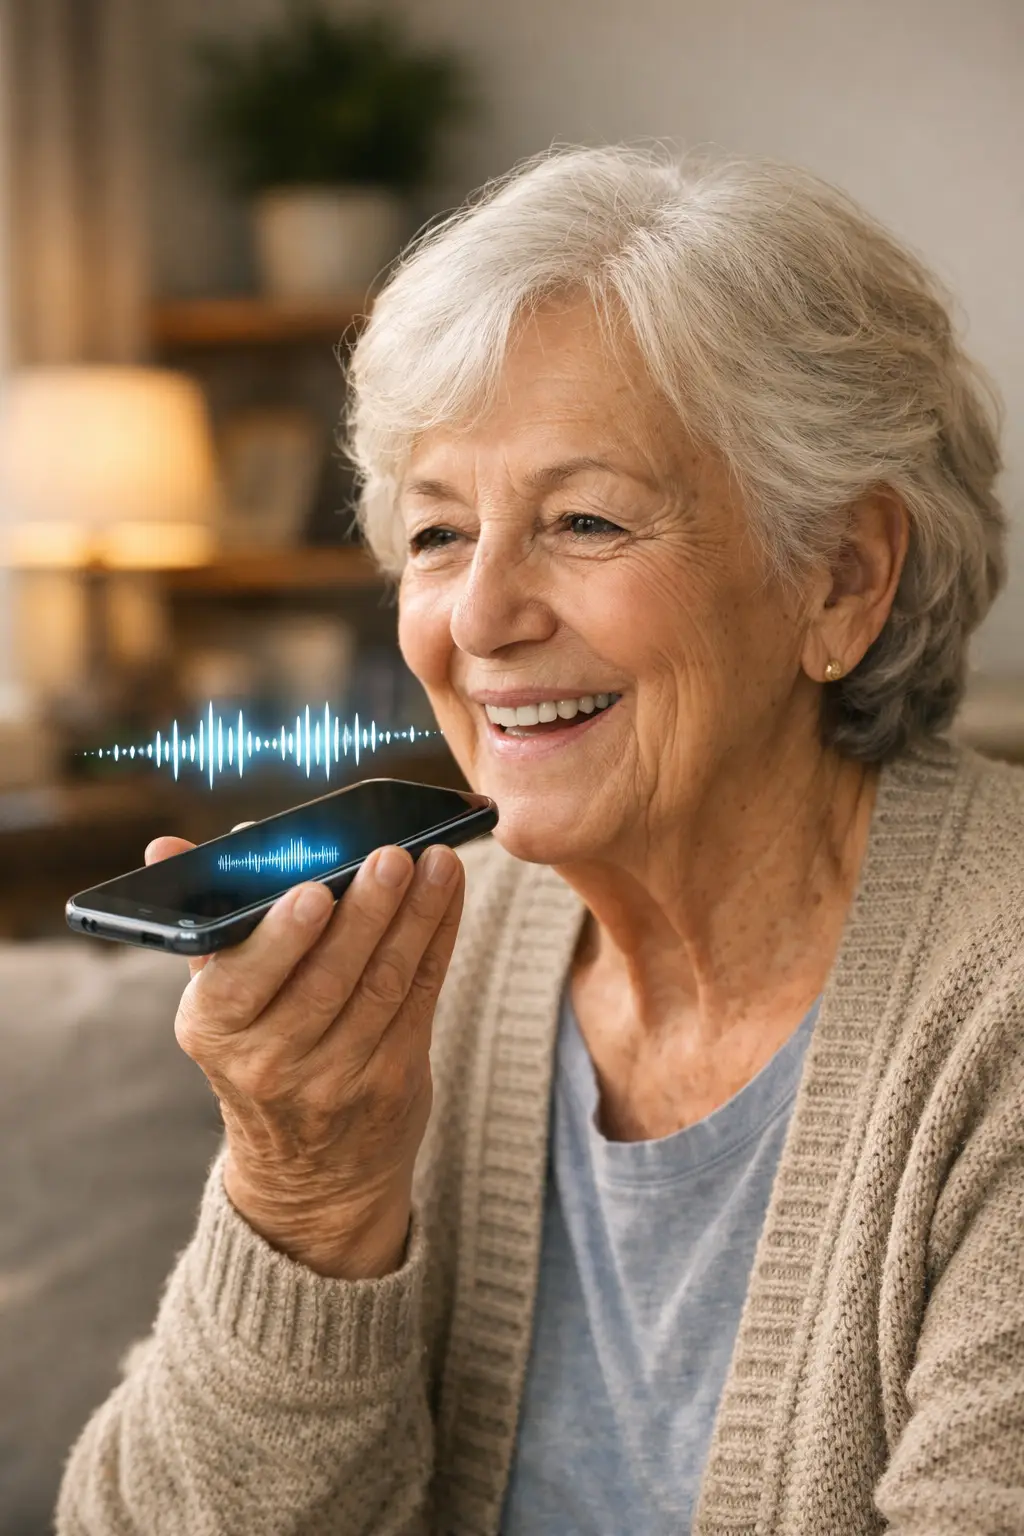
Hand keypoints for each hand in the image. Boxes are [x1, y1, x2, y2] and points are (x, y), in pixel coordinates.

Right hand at [144, 825, 464, 1278]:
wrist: (312, 1175)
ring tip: (435, 862)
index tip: (312, 890)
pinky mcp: (393, 1080)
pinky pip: (420, 996)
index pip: (243, 979)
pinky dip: (438, 938)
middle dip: (364, 912)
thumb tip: (167, 846)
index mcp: (212, 1030)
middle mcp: (269, 1062)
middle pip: (326, 977)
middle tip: (390, 857)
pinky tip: (449, 892)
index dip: (282, 936)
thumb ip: (206, 921)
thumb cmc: (261, 1055)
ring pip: (382, 983)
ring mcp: (337, 1078)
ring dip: (414, 916)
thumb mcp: (219, 1002)